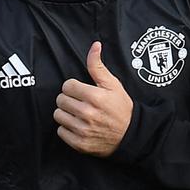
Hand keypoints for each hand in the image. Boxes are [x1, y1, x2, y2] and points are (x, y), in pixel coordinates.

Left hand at [54, 41, 132, 156]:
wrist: (131, 135)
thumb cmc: (121, 108)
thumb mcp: (113, 85)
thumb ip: (98, 66)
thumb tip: (94, 45)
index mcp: (95, 97)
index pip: (67, 86)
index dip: (73, 87)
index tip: (81, 91)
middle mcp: (87, 113)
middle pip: (60, 100)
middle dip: (69, 99)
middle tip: (80, 103)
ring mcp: (83, 130)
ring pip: (58, 115)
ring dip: (66, 114)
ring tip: (78, 114)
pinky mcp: (79, 144)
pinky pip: (60, 131)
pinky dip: (67, 129)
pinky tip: (78, 126)